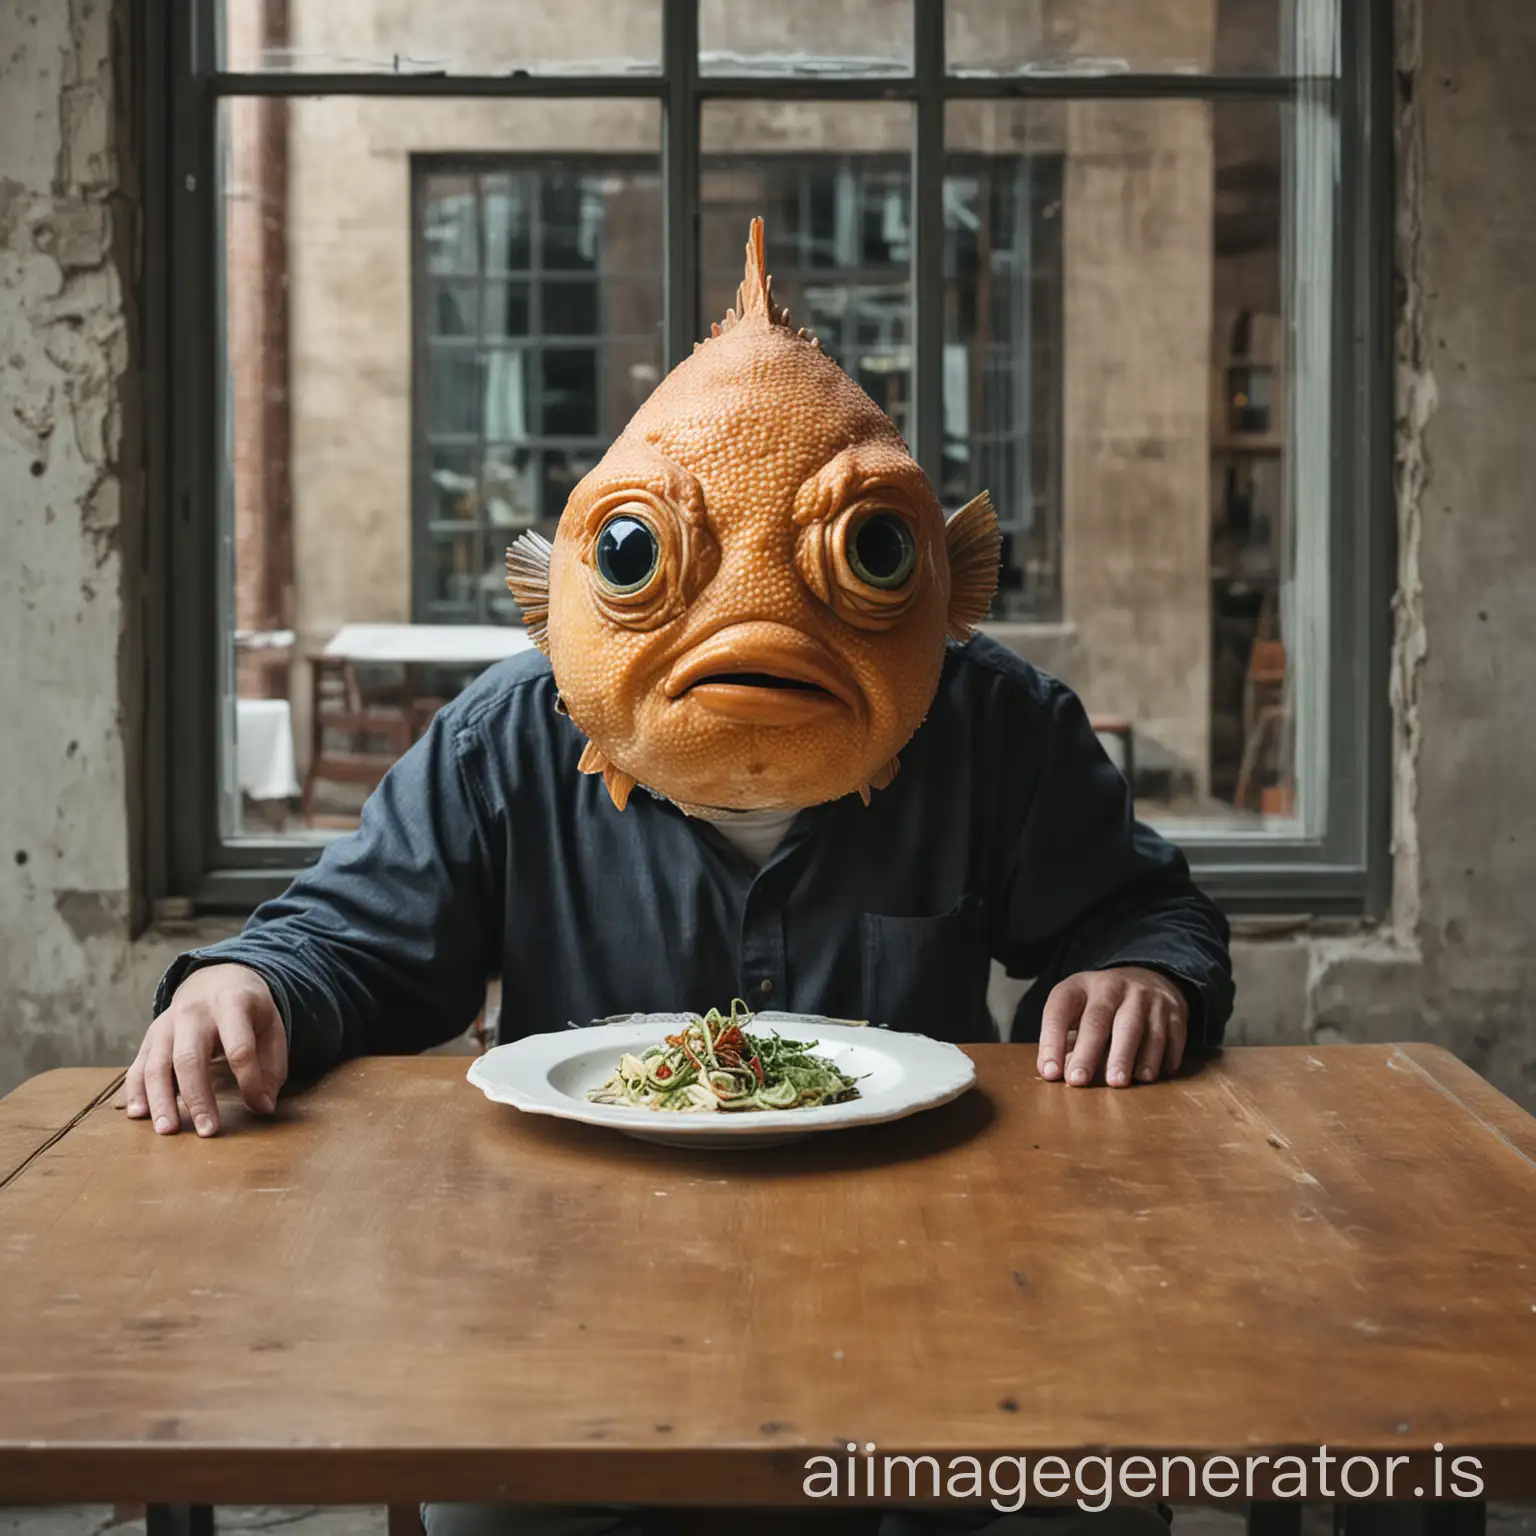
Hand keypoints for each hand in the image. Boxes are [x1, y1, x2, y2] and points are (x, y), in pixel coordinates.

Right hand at [125, 964, 287, 1135]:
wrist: (216, 978)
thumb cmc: (247, 1010)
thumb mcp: (271, 1026)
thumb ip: (271, 1066)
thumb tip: (264, 1107)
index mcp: (232, 1004)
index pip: (239, 1047)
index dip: (248, 1080)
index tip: (257, 1105)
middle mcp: (194, 1013)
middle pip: (190, 1058)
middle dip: (197, 1097)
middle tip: (208, 1131)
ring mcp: (166, 1024)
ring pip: (156, 1064)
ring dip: (160, 1100)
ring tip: (168, 1130)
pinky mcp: (150, 1037)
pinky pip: (137, 1067)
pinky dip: (134, 1092)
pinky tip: (138, 1114)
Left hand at [1036, 966, 1187, 1088]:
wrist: (1148, 980)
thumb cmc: (1101, 1006)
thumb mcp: (1076, 1011)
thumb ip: (1065, 1041)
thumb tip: (1056, 1073)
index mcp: (1080, 986)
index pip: (1060, 1011)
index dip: (1052, 1041)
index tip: (1049, 1072)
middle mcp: (1112, 987)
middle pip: (1098, 1019)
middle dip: (1088, 1052)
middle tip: (1079, 1080)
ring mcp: (1145, 996)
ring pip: (1136, 1028)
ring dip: (1127, 1057)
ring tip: (1118, 1083)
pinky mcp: (1173, 1010)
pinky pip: (1169, 1035)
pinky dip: (1160, 1057)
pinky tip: (1149, 1076)